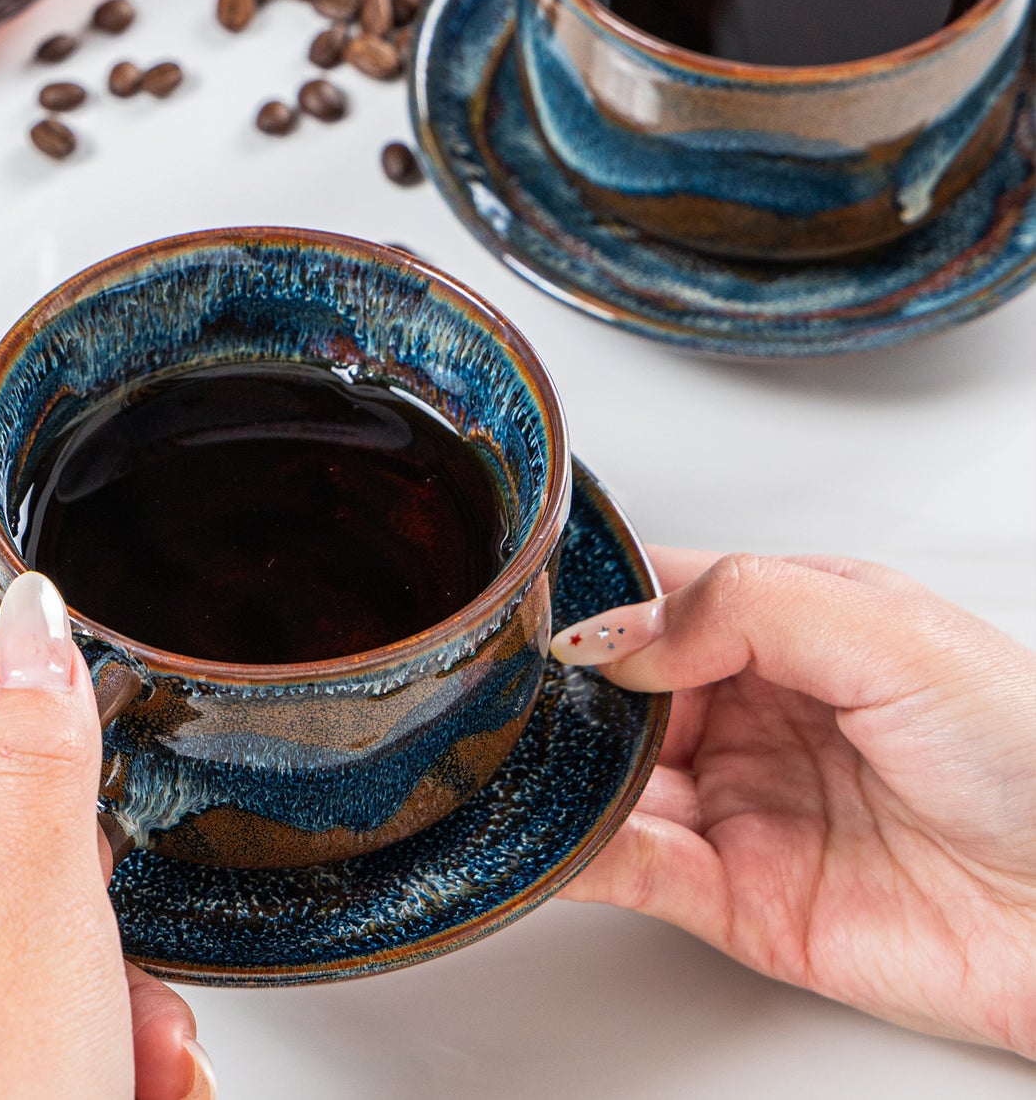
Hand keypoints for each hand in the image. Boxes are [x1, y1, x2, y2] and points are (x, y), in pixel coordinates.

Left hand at [0, 573, 214, 1099]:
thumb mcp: (41, 924)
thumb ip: (40, 763)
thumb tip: (32, 624)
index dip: (63, 827)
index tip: (96, 888)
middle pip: (1, 879)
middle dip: (93, 943)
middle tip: (126, 1011)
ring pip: (6, 970)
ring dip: (94, 1014)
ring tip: (130, 1078)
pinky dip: (58, 1064)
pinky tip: (102, 1097)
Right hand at [555, 548, 1035, 1057]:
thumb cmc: (1033, 753)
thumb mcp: (885, 629)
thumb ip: (741, 606)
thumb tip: (621, 631)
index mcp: (793, 629)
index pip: (665, 595)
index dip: (599, 599)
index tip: (535, 609)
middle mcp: (758, 712)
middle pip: (624, 689)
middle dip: (566, 688)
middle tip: (508, 686)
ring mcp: (745, 804)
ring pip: (617, 778)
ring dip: (561, 767)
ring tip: (511, 752)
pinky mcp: (741, 897)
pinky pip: (639, 868)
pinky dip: (583, 850)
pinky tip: (554, 827)